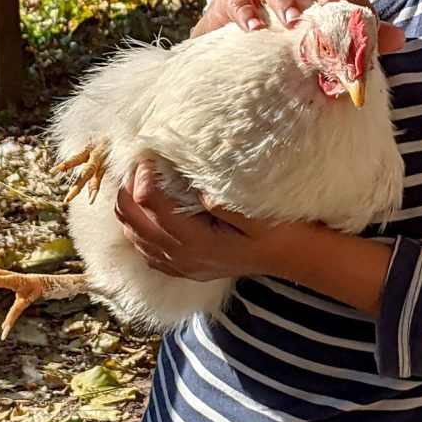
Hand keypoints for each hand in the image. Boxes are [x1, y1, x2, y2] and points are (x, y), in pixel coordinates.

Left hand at [115, 162, 289, 281]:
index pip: (150, 201)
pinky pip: (145, 249)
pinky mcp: (183, 267)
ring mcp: (180, 265)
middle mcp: (181, 256)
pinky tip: (150, 209)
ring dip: (130, 205)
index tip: (154, 153)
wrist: (293, 258)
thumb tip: (193, 183)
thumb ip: (222, 201)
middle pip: (131, 218)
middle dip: (128, 186)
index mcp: (196, 241)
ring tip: (142, 179)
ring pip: (132, 234)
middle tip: (143, 162)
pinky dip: (139, 226)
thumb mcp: (257, 213)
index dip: (144, 173)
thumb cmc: (279, 231)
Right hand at [192, 0, 404, 53]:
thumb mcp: (322, 42)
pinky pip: (239, 0)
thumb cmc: (287, 42)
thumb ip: (359, 39)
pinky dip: (247, 13)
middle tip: (332, 4)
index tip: (361, 18)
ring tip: (292, 22)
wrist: (234, 52)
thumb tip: (399, 38)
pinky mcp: (230, 1)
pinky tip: (255, 30)